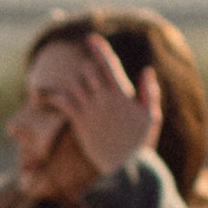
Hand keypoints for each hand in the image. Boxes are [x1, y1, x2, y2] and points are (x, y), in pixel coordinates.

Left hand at [55, 31, 162, 177]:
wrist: (126, 168)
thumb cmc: (141, 144)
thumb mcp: (152, 117)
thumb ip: (150, 92)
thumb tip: (146, 70)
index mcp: (122, 94)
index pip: (108, 64)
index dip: (99, 49)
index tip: (91, 39)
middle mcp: (104, 99)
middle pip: (89, 71)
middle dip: (87, 68)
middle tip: (89, 72)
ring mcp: (90, 111)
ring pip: (75, 85)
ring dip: (74, 82)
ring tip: (78, 86)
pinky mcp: (79, 124)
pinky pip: (64, 103)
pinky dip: (57, 97)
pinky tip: (55, 97)